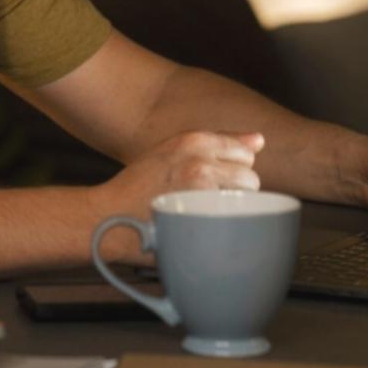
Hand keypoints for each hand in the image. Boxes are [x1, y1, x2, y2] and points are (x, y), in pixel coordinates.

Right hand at [92, 130, 263, 261]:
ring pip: (247, 195)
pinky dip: (226, 224)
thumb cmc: (138, 188)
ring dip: (234, 207)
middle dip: (236, 189)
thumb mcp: (173, 152)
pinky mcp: (201, 213)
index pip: (244, 151)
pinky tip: (204, 227)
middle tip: (208, 202)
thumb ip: (218, 144)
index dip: (232, 170)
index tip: (213, 183)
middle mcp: (200, 158)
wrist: (107, 216)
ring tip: (207, 215)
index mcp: (193, 139)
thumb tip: (259, 140)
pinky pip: (236, 216)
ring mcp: (202, 187)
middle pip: (250, 173)